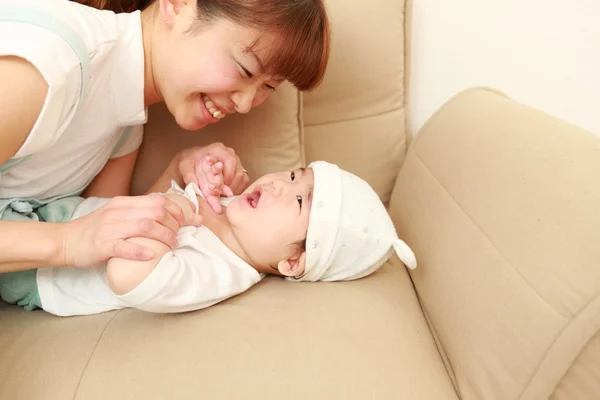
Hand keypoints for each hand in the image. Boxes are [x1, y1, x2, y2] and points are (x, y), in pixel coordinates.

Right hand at [61, 194, 202, 266]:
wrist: (64, 241)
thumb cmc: (94, 230)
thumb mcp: (116, 214)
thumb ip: (138, 213)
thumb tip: (167, 215)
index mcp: (123, 203)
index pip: (157, 201)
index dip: (178, 210)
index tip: (190, 220)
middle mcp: (118, 212)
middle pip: (156, 212)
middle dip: (174, 224)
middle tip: (181, 236)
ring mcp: (109, 228)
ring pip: (144, 226)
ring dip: (164, 236)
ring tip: (172, 246)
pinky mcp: (102, 245)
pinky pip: (124, 247)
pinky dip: (140, 251)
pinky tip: (152, 256)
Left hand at [176, 143, 249, 212]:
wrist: (193, 160)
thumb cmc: (190, 162)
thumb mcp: (184, 167)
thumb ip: (189, 176)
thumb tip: (194, 186)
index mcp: (218, 149)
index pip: (230, 161)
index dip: (227, 176)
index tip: (218, 187)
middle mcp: (229, 152)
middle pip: (238, 170)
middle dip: (230, 185)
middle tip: (220, 194)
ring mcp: (236, 159)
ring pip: (242, 176)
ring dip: (233, 188)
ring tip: (222, 195)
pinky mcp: (239, 167)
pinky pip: (244, 179)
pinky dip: (237, 188)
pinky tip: (227, 192)